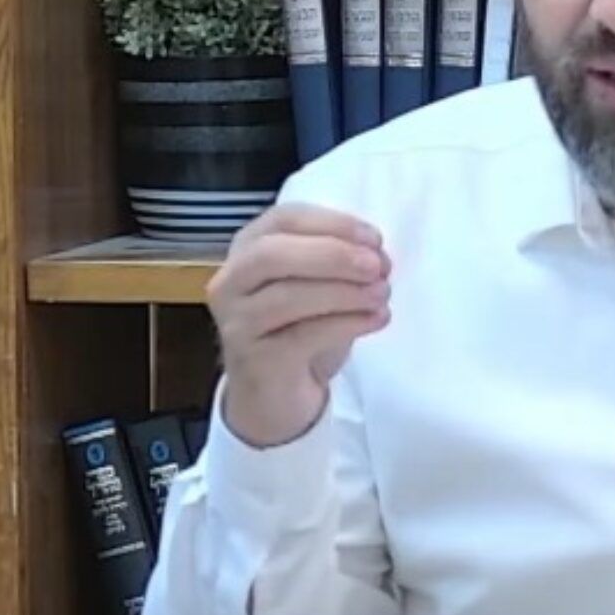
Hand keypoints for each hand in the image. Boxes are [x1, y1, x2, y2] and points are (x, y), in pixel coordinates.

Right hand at [207, 203, 391, 447]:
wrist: (276, 396)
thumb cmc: (300, 329)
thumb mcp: (319, 284)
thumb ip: (339, 261)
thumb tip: (376, 253)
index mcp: (248, 248)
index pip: (284, 219)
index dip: (332, 223)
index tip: (375, 238)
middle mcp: (231, 281)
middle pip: (273, 254)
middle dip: (333, 255)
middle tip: (378, 266)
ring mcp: (237, 322)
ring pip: (287, 296)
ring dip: (345, 291)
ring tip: (382, 294)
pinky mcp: (254, 361)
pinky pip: (303, 335)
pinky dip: (347, 323)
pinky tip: (377, 319)